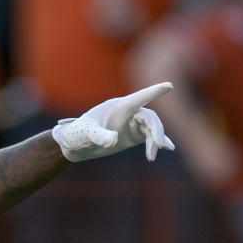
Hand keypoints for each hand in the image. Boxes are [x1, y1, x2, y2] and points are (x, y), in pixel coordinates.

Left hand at [51, 82, 175, 161]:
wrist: (73, 145)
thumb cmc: (77, 133)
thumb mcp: (85, 133)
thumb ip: (98, 135)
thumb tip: (114, 140)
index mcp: (118, 107)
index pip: (138, 98)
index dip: (153, 92)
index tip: (169, 86)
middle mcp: (128, 113)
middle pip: (149, 118)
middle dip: (156, 130)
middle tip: (158, 146)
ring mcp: (132, 124)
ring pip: (151, 128)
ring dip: (155, 140)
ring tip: (151, 157)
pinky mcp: (133, 136)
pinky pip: (149, 137)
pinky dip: (158, 141)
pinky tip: (169, 147)